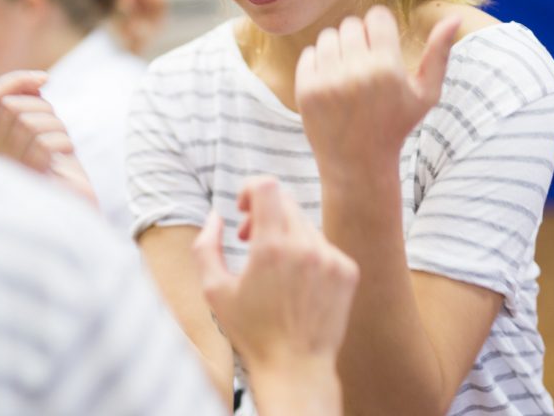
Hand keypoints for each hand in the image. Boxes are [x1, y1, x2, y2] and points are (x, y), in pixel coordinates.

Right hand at [0, 70, 96, 204]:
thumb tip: (35, 80)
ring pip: (28, 124)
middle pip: (13, 107)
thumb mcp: (45, 135)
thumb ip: (34, 109)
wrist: (77, 214)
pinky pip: (42, 146)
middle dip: (43, 107)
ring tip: (63, 146)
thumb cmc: (62, 174)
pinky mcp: (26, 183)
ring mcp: (6, 171)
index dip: (16, 80)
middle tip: (58, 128)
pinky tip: (66, 157)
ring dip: (55, 127)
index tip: (45, 79)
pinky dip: (61, 143)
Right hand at [193, 176, 358, 371]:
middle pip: (285, 202)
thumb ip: (206, 246)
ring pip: (303, 224)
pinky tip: (296, 282)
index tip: (243, 207)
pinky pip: (323, 244)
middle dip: (263, 212)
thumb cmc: (251, 331)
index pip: (268, 187)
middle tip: (249, 237)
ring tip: (272, 265)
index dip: (251, 188)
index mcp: (271, 248)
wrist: (296, 367)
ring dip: (284, 234)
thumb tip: (217, 216)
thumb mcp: (214, 290)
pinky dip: (307, 252)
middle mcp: (306, 247)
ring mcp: (331, 258)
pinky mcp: (347, 270)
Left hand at [294, 6, 460, 179]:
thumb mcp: (426, 94)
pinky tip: (331, 81)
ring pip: (328, 36)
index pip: (376, 16)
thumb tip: (454, 17)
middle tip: (364, 61)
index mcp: (387, 68)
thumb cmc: (395, 126)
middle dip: (359, 37)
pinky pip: (309, 53)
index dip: (379, 26)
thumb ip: (439, 54)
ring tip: (347, 70)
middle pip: (351, 24)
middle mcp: (356, 72)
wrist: (358, 163)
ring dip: (338, 47)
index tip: (381, 44)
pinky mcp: (306, 90)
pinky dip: (318, 62)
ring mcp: (328, 81)